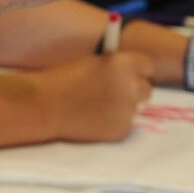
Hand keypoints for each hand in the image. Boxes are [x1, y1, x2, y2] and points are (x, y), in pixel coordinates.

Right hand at [38, 51, 152, 141]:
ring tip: (96, 106)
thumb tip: (135, 73)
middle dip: (133, 91)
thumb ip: (117, 67)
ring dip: (122, 107)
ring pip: (134, 108)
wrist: (45, 104)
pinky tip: (92, 118)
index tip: (128, 75)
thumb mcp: (95, 62)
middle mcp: (132, 86)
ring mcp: (128, 111)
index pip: (148, 67)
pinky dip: (112, 123)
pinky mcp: (120, 130)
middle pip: (146, 89)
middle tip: (113, 93)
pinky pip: (124, 124)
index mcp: (125, 64)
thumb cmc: (64, 78)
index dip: (137, 71)